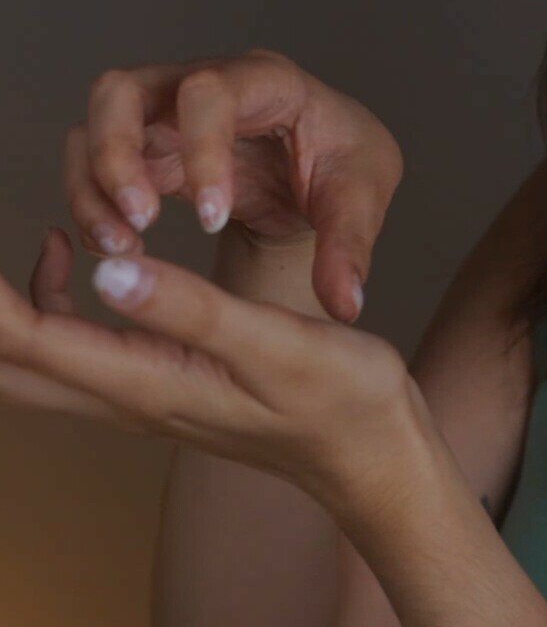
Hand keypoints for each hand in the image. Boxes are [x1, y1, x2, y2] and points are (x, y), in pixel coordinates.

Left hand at [2, 227, 423, 516]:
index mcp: (150, 382)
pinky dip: (61, 303)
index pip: (31, 342)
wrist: (372, 449)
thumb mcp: (275, 344)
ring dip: (17, 307)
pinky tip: (92, 259)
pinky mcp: (166, 385)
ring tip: (42, 236)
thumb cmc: (340, 398)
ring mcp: (146, 396)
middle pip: (14, 365)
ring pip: (41, 361)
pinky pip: (82, 351)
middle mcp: (132, 397)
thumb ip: (191, 309)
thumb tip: (106, 270)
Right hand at [65, 47, 403, 322]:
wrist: (324, 169)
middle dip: (116, 154)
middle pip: (123, 89)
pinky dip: (94, 206)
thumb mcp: (363, 196)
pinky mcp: (146, 152)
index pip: (212, 93)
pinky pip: (94, 167)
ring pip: (95, 126)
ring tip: (123, 247)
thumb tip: (345, 304)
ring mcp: (165, 115)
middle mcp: (203, 86)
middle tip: (139, 221)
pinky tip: (121, 249)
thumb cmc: (345, 163)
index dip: (201, 151)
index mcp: (266, 81)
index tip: (213, 220)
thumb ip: (350, 246)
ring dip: (94, 186)